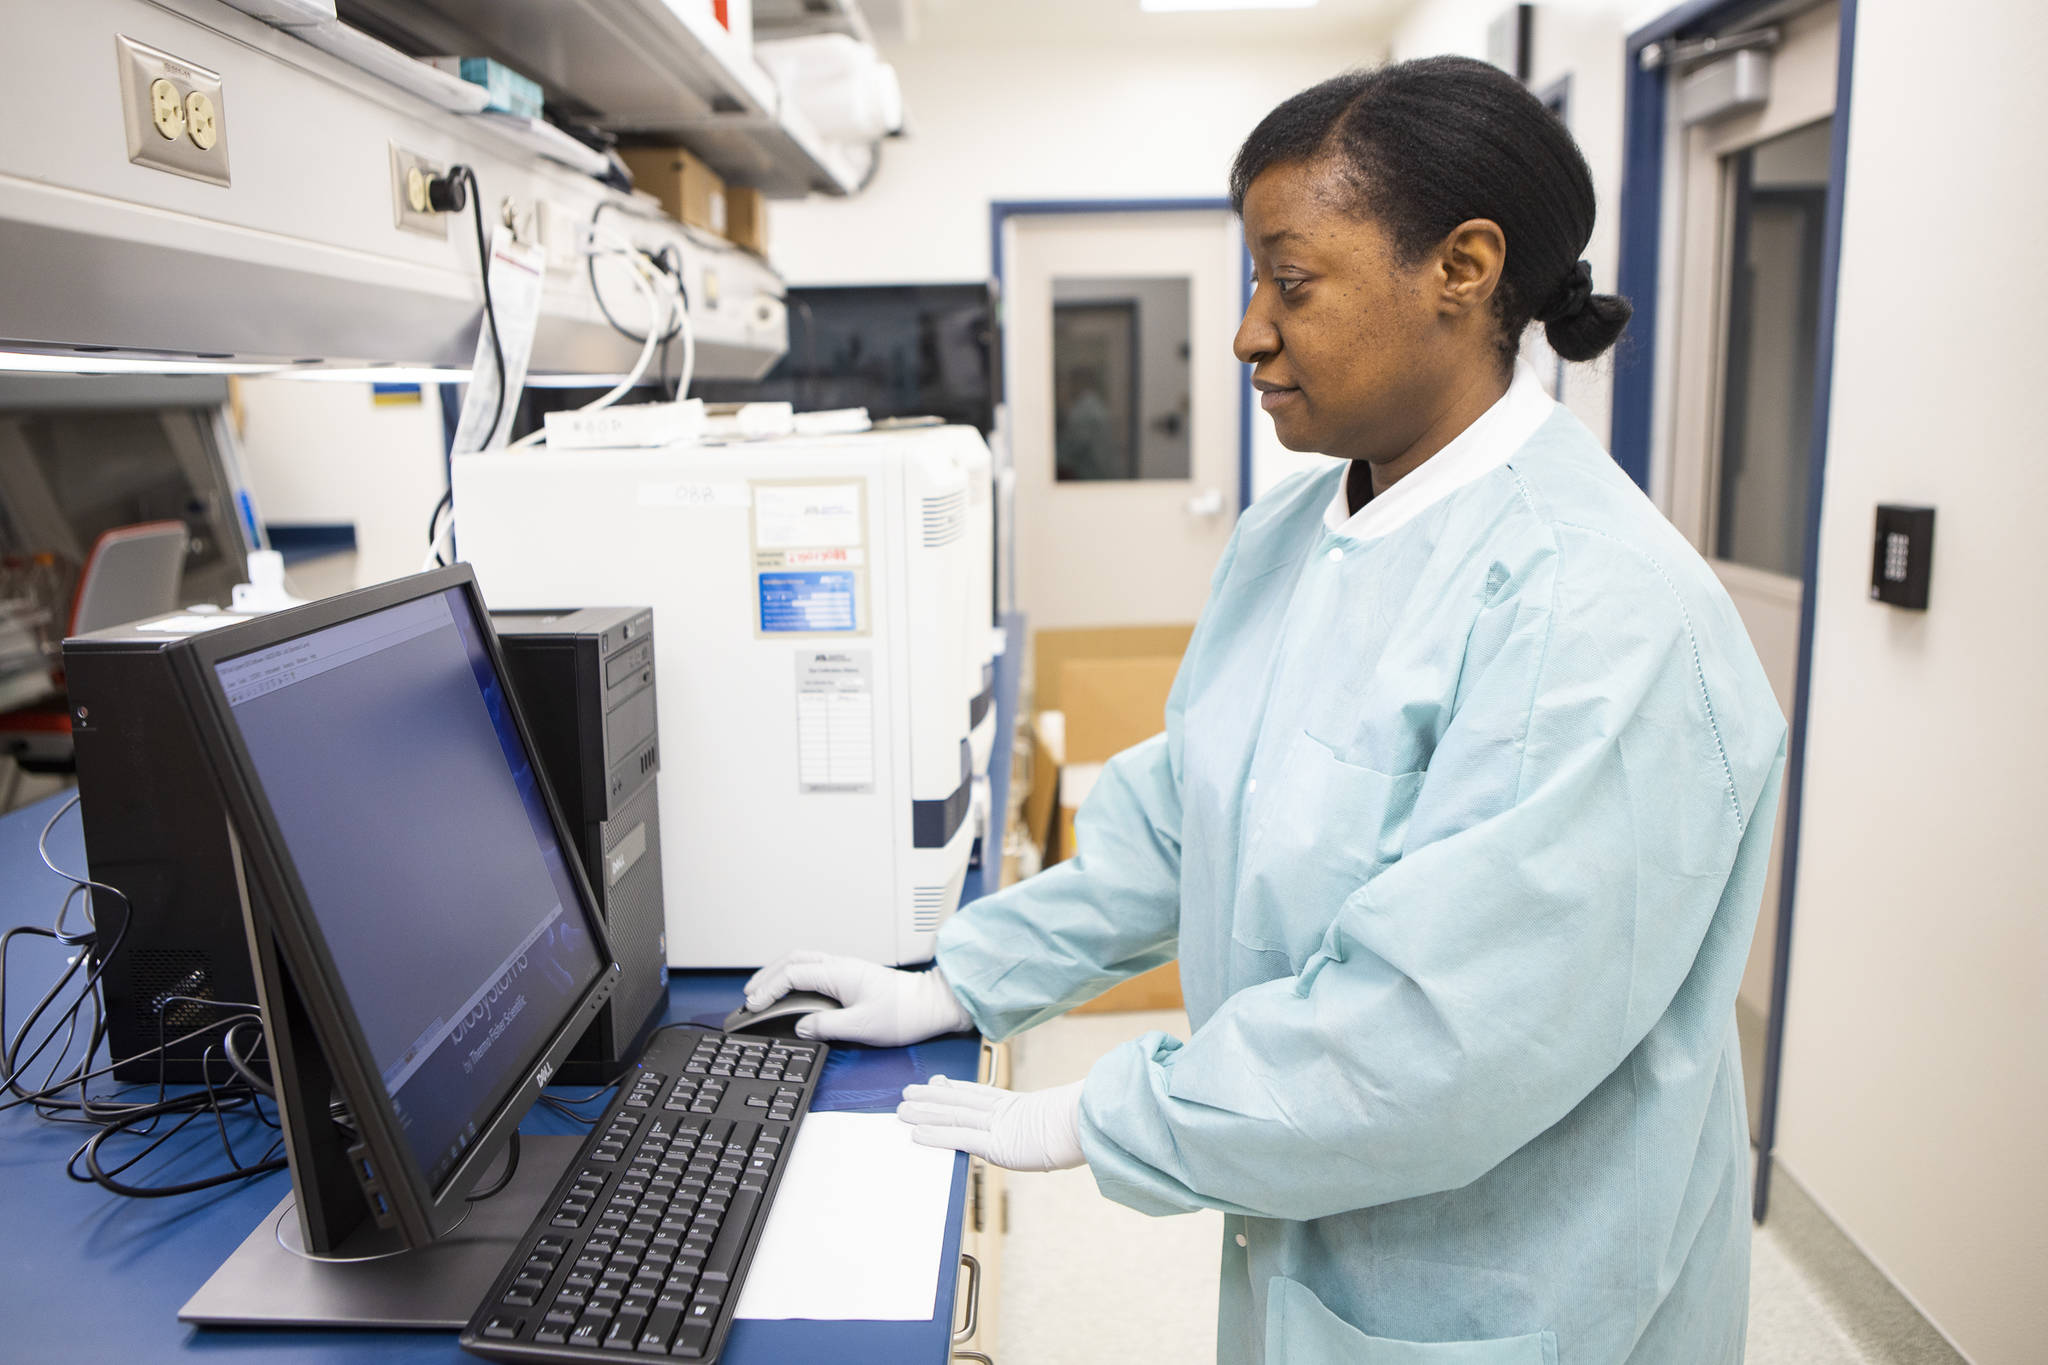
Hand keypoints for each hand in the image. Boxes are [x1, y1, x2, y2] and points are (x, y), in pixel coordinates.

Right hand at [742, 951, 971, 1045]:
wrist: (930, 1005)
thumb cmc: (903, 1014)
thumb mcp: (862, 1026)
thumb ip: (827, 1026)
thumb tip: (801, 1027)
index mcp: (839, 973)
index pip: (792, 974)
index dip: (768, 989)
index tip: (754, 1005)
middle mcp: (840, 965)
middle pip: (793, 960)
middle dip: (766, 975)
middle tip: (749, 995)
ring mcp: (845, 968)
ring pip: (803, 961)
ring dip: (779, 972)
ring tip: (763, 990)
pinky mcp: (851, 976)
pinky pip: (814, 968)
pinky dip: (794, 976)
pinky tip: (790, 990)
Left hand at [896, 1077, 1086, 1171]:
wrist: (1090, 1126)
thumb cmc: (1084, 1125)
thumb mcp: (1064, 1124)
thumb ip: (1052, 1125)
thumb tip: (1061, 1125)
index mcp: (1019, 1106)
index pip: (978, 1095)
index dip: (955, 1089)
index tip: (937, 1082)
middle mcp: (1003, 1113)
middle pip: (959, 1102)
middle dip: (931, 1098)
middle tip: (907, 1092)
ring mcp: (998, 1126)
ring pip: (953, 1116)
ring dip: (925, 1113)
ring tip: (902, 1110)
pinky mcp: (995, 1143)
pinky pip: (959, 1138)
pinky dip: (935, 1136)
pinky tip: (916, 1134)